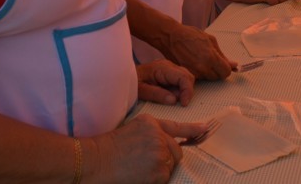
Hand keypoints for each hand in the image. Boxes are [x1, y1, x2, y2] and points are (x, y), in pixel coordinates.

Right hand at [87, 115, 204, 183]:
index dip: (193, 129)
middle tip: (146, 165)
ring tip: (139, 170)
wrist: (94, 161)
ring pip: (170, 166)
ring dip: (160, 171)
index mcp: (151, 123)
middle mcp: (159, 136)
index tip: (205, 129)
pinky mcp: (160, 170)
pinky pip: (165, 178)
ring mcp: (161, 152)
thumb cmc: (107, 149)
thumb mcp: (131, 132)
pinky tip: (140, 176)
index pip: (177, 127)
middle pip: (176, 152)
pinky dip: (156, 180)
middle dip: (167, 160)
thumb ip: (151, 135)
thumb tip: (165, 147)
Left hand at [136, 60, 194, 105]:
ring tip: (172, 100)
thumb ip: (156, 94)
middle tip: (179, 103)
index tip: (184, 104)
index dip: (187, 91)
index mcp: (162, 68)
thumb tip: (174, 100)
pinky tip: (170, 96)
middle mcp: (168, 66)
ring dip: (183, 91)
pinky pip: (179, 81)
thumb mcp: (140, 91)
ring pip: (185, 78)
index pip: (183, 77)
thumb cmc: (131, 83)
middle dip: (187, 91)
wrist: (122, 74)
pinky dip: (179, 90)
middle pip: (187, 76)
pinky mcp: (168, 73)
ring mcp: (169, 68)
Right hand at [160, 24, 234, 80]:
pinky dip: (198, 72)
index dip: (226, 68)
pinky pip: (198, 77)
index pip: (225, 72)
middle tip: (210, 60)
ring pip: (208, 78)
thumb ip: (222, 55)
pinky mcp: (186, 74)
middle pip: (217, 77)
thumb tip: (233, 65)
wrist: (170, 37)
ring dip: (207, 71)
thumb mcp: (209, 40)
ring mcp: (194, 72)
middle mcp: (202, 68)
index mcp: (210, 57)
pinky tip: (194, 63)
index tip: (223, 64)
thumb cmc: (189, 35)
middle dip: (217, 70)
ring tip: (200, 59)